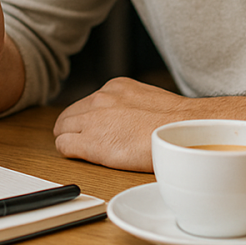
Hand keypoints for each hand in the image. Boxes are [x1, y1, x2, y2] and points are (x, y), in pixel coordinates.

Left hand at [53, 78, 245, 179]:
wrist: (182, 134)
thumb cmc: (177, 125)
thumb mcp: (149, 102)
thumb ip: (131, 107)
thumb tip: (129, 120)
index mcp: (115, 87)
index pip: (86, 103)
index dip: (85, 119)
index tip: (90, 130)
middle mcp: (100, 98)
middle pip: (69, 115)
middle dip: (71, 129)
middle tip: (78, 142)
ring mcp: (92, 118)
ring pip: (63, 129)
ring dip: (69, 140)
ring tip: (80, 151)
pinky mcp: (89, 141)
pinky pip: (64, 145)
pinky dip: (68, 152)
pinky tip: (79, 157)